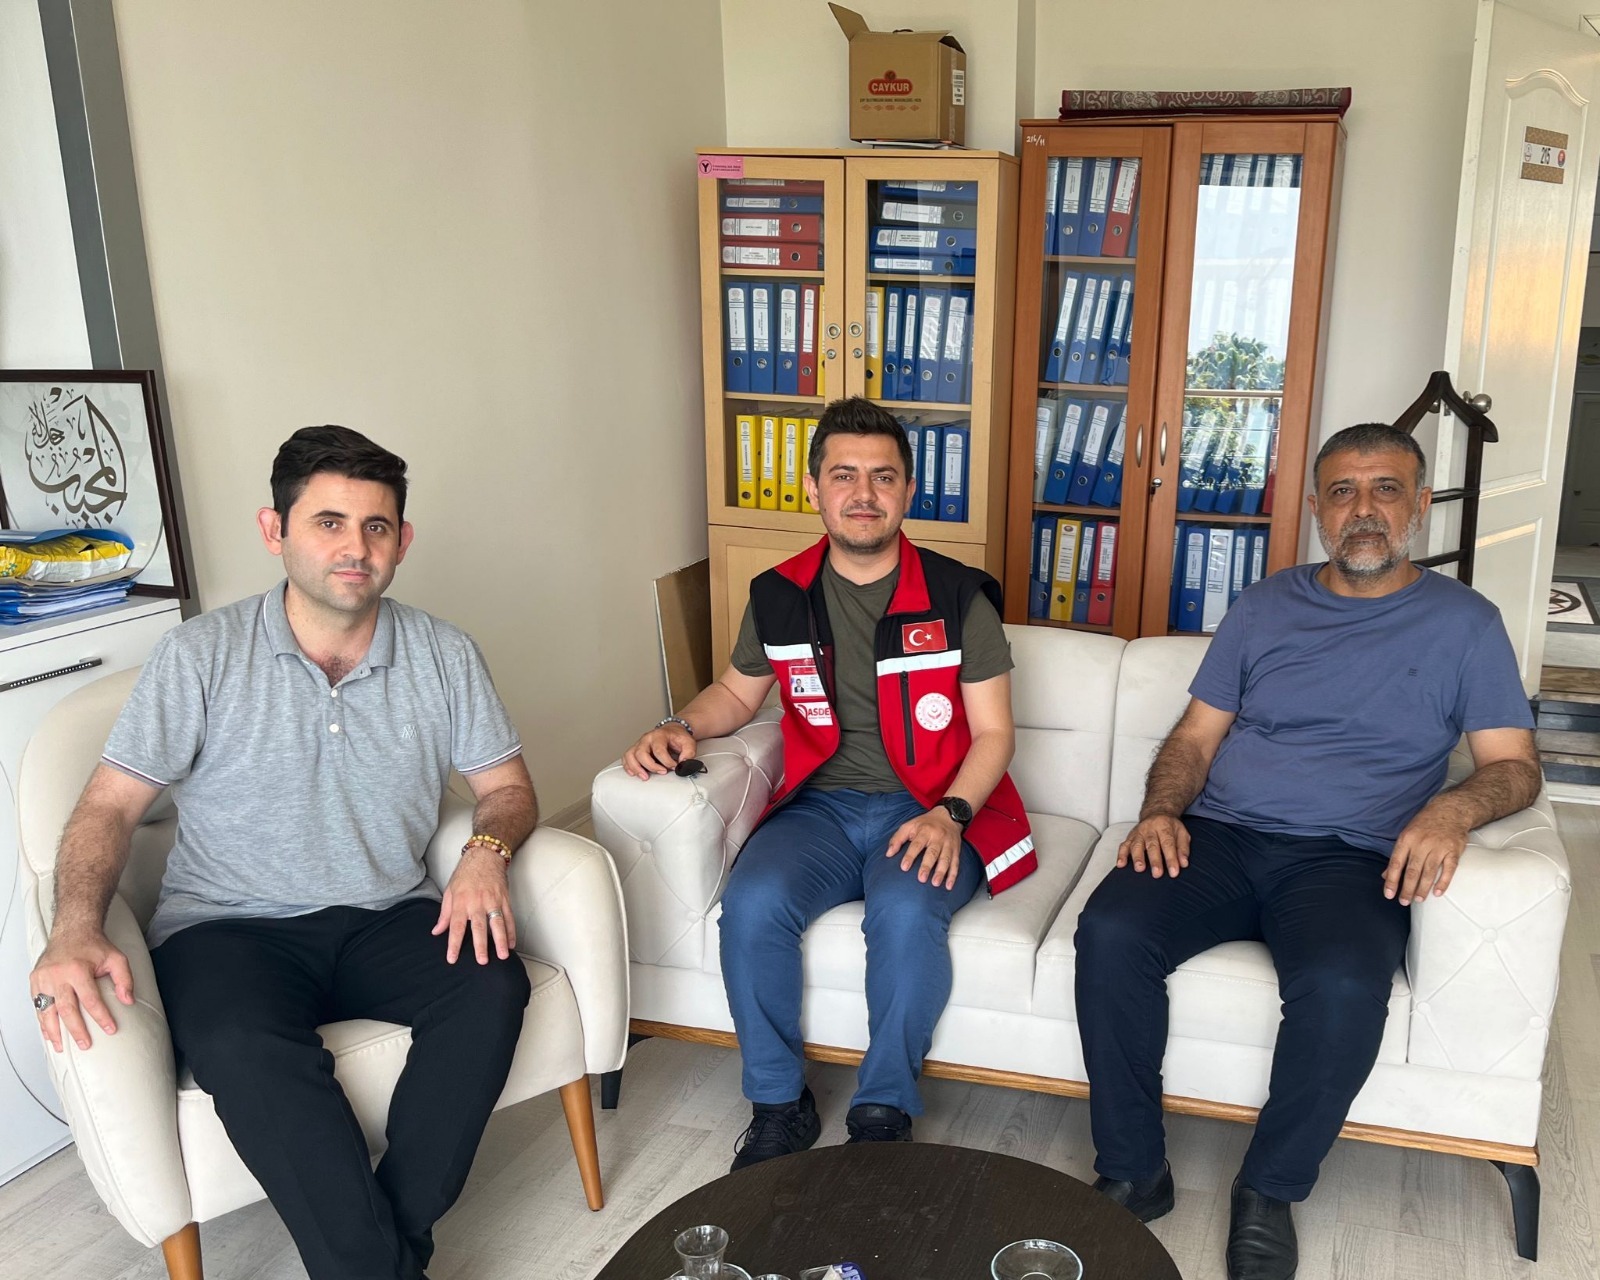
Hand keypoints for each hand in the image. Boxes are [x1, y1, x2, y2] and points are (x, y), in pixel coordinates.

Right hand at [30, 929, 133, 1052]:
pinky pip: (37, 1005)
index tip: (110, 1029)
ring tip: (61, 1047)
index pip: (91, 1000)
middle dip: (76, 1030)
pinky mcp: (35, 981)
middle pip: (67, 1009)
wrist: (72, 930)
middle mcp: (57, 975)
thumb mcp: (116, 958)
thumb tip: (128, 1001)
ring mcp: (43, 979)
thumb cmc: (94, 946)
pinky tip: (48, 1033)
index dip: (101, 1017)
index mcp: (77, 969)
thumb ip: (124, 979)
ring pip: (47, 1011)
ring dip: (54, 1031)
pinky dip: (42, 1021)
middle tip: (85, 1044)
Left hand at [433, 845, 516, 963]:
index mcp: (461, 902)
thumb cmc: (465, 874)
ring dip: (501, 940)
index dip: (454, 944)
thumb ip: (445, 913)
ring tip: (503, 956)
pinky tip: (511, 944)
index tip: (452, 959)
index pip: (456, 927)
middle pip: (479, 927)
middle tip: (482, 961)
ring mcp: (493, 901)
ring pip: (498, 923)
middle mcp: (477, 902)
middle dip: (481, 945)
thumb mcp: (450, 891)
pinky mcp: (504, 899)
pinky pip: (509, 917)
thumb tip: (437, 931)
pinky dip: (511, 931)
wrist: (485, 856)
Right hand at [622, 725, 695, 779]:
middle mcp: (647, 739)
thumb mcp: (688, 742)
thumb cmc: (677, 737)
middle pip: (641, 752)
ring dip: (636, 768)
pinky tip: (633, 773)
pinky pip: (626, 757)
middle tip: (661, 772)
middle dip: (651, 766)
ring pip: (630, 755)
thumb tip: (684, 763)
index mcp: (659, 735)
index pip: (659, 749)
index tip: (674, 767)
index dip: (666, 761)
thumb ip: (688, 752)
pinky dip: (628, 766)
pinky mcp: (635, 749)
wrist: (672, 731)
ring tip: (645, 776)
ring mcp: (639, 743)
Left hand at [886, 807, 965, 888]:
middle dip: (927, 866)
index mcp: (925, 831)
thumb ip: (897, 839)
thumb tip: (888, 854)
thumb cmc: (925, 824)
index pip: (917, 844)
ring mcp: (948, 844)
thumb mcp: (909, 825)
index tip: (904, 868)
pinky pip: (956, 863)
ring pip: (946, 859)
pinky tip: (949, 886)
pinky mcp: (956, 850)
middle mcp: (938, 837)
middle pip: (933, 853)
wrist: (948, 816)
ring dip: (941, 872)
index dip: (910, 856)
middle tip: (921, 879)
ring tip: (935, 884)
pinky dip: (953, 875)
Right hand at [1117, 815, 1189, 877]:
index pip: (1168, 844)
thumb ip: (1183, 848)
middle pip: (1152, 845)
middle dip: (1154, 860)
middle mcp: (1150, 829)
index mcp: (1164, 827)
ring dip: (1137, 857)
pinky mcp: (1130, 837)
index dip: (1171, 859)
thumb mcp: (1182, 833)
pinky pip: (1124, 845)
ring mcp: (1138, 833)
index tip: (1174, 872)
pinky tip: (1121, 864)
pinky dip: (1121, 855)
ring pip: (1136, 845)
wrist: (1156, 813)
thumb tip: (1183, 863)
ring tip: (1139, 868)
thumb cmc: (1169, 826)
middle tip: (1157, 873)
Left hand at [1384, 813, 1468, 904]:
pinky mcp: (1453, 850)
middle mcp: (1421, 843)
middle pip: (1412, 871)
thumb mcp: (1407, 835)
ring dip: (1423, 888)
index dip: (1392, 880)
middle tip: (1404, 902)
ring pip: (1429, 872)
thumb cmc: (1424, 825)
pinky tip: (1437, 893)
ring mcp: (1438, 847)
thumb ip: (1398, 856)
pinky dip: (1443, 882)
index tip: (1388, 894)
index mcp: (1407, 839)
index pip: (1396, 863)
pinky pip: (1448, 869)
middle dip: (1407, 889)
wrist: (1450, 811)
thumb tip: (1386, 876)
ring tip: (1418, 899)